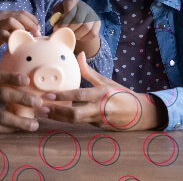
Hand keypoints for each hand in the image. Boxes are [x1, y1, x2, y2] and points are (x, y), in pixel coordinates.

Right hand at [0, 10, 40, 55]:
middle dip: (32, 25)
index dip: (33, 21)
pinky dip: (13, 39)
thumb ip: (13, 28)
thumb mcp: (2, 29)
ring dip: (24, 30)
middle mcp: (0, 16)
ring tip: (29, 38)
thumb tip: (30, 32)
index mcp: (4, 14)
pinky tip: (18, 45)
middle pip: (21, 16)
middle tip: (37, 35)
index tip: (38, 30)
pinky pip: (5, 34)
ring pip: (13, 21)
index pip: (23, 13)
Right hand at [0, 70, 43, 132]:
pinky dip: (6, 130)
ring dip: (19, 121)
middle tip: (40, 103)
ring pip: (0, 116)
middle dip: (23, 99)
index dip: (12, 77)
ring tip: (35, 124)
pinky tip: (18, 130)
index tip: (27, 80)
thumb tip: (13, 68)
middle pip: (2, 95)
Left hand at [45, 52, 164, 130]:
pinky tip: (55, 117)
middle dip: (57, 112)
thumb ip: (89, 71)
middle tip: (41, 108)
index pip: (79, 95)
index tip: (48, 94)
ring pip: (75, 121)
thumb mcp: (106, 81)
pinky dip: (67, 121)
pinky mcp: (99, 127)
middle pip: (75, 114)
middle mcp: (100, 108)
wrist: (141, 113)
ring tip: (43, 113)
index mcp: (102, 93)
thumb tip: (79, 55)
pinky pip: (80, 124)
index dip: (62, 96)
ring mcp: (99, 119)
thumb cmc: (122, 94)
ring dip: (58, 118)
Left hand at [52, 0, 100, 57]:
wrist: (75, 16)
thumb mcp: (56, 15)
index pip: (69, 13)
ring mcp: (92, 13)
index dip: (63, 24)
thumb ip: (55, 20)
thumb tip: (57, 29)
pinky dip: (85, 38)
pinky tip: (79, 36)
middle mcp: (83, 5)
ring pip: (87, 27)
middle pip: (78, 21)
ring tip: (71, 35)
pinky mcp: (97, 21)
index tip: (57, 31)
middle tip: (65, 34)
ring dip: (77, 35)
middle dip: (70, 30)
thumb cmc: (62, 15)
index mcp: (71, 1)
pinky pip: (93, 33)